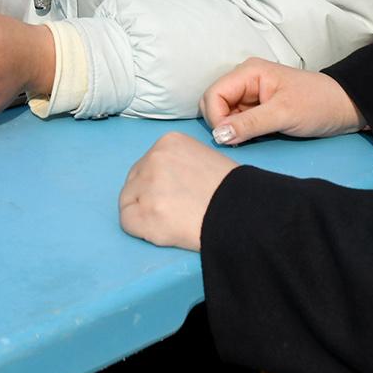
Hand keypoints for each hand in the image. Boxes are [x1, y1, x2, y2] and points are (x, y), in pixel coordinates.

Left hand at [118, 131, 238, 251]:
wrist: (245, 213)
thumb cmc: (231, 190)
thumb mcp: (203, 158)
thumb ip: (177, 163)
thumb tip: (161, 181)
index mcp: (168, 142)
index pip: (146, 165)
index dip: (158, 185)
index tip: (176, 197)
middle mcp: (153, 159)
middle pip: (133, 182)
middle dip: (147, 198)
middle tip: (174, 212)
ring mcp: (147, 186)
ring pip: (128, 203)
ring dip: (145, 215)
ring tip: (175, 221)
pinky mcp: (145, 214)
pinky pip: (127, 223)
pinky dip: (142, 231)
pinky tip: (166, 231)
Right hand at [202, 59, 363, 145]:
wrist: (344, 108)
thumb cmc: (317, 104)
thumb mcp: (283, 115)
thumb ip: (249, 124)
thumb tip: (218, 136)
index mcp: (248, 72)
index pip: (213, 94)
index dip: (216, 118)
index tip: (231, 139)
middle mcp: (244, 80)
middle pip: (213, 103)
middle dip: (222, 124)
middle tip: (243, 139)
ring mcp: (250, 94)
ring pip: (223, 114)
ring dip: (232, 129)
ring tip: (254, 137)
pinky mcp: (256, 107)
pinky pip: (236, 120)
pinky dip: (241, 131)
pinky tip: (256, 136)